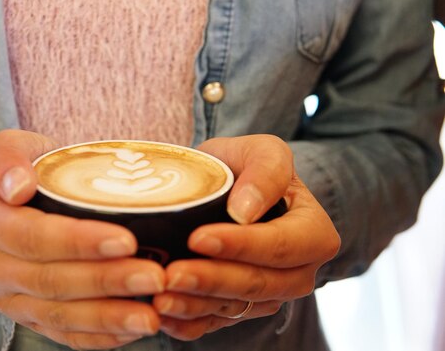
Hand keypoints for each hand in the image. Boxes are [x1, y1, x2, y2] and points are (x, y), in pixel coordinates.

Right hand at [0, 130, 165, 349]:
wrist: (23, 194)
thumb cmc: (28, 164)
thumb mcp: (9, 145)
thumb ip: (6, 157)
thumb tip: (18, 188)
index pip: (33, 236)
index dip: (79, 242)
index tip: (127, 240)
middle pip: (51, 281)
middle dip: (106, 281)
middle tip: (155, 276)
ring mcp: (9, 296)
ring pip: (59, 315)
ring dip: (108, 317)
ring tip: (152, 315)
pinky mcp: (29, 315)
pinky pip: (63, 335)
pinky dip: (99, 336)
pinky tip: (132, 329)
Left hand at [152, 135, 340, 339]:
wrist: (226, 186)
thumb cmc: (246, 164)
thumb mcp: (262, 150)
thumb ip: (265, 169)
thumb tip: (244, 211)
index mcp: (314, 233)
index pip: (281, 246)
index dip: (241, 246)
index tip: (198, 237)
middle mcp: (298, 272)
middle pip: (258, 285)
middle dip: (212, 281)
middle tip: (171, 274)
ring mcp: (269, 295)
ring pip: (235, 308)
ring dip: (195, 306)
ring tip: (160, 298)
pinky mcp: (241, 308)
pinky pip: (217, 323)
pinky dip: (189, 323)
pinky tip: (162, 315)